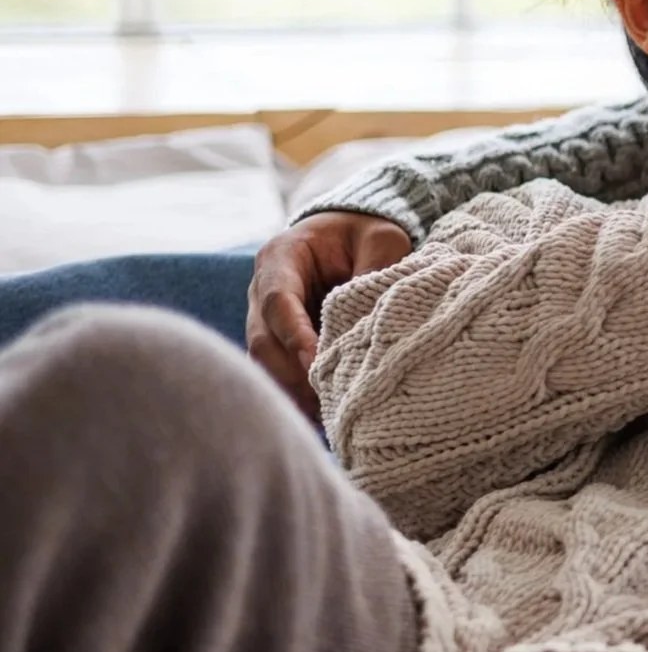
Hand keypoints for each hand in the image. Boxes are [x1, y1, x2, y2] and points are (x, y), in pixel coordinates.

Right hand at [246, 211, 412, 420]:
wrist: (351, 233)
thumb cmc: (366, 233)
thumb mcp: (381, 238)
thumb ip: (377, 267)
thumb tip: (370, 316)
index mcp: (280, 258)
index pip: (278, 301)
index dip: (294, 335)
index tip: (314, 363)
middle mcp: (262, 290)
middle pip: (263, 340)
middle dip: (291, 374)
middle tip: (325, 401)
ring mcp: (265, 318)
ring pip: (265, 363)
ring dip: (292, 392)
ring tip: (325, 418)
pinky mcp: (279, 341)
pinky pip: (278, 372)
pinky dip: (296, 395)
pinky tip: (321, 418)